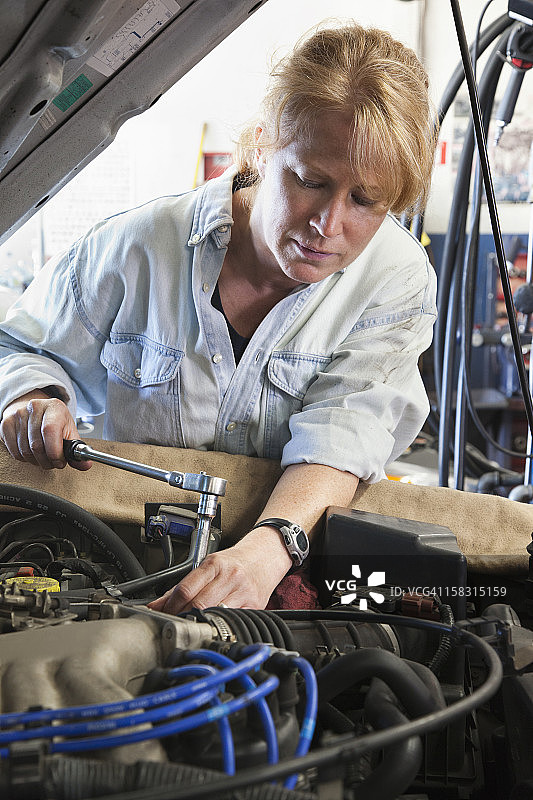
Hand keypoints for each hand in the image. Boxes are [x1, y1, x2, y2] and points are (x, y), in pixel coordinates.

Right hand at [0, 390, 90, 470]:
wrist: (36, 410)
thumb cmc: (55, 421)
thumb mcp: (70, 431)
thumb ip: (77, 450)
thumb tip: (86, 465)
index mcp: (54, 407)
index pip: (50, 431)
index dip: (55, 452)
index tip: (60, 461)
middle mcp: (34, 407)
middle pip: (36, 445)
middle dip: (47, 461)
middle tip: (53, 462)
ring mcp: (18, 415)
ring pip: (25, 451)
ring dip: (36, 461)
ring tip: (44, 457)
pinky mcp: (5, 424)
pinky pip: (15, 452)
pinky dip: (25, 459)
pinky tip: (32, 453)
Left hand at [148, 528, 291, 613]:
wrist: (265, 556)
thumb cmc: (235, 561)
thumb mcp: (209, 565)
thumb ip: (184, 585)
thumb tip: (158, 605)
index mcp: (215, 564)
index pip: (186, 589)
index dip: (170, 606)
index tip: (162, 614)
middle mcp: (230, 577)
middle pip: (198, 605)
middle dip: (181, 617)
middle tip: (172, 623)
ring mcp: (243, 592)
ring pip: (214, 615)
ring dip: (199, 624)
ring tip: (190, 627)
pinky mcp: (255, 606)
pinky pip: (233, 621)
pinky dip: (219, 626)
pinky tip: (212, 627)